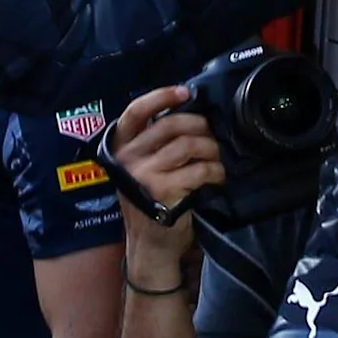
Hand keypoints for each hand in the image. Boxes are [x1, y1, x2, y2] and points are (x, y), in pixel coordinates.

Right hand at [109, 84, 220, 264]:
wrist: (150, 246)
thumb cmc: (151, 203)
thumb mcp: (140, 170)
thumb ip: (153, 145)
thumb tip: (187, 114)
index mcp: (120, 150)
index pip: (135, 112)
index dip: (160, 97)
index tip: (184, 92)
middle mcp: (129, 159)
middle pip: (170, 125)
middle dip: (199, 126)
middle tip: (210, 137)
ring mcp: (146, 174)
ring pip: (189, 145)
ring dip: (211, 150)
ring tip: (215, 160)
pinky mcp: (166, 189)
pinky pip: (200, 169)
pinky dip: (215, 171)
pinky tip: (217, 178)